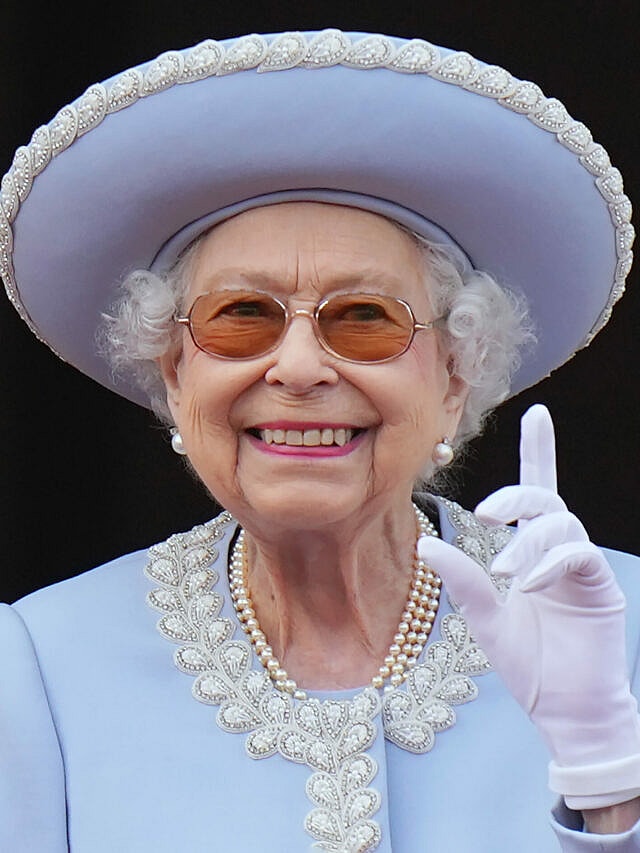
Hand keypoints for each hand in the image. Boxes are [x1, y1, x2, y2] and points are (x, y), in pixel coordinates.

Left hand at [419, 404, 639, 808]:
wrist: (564, 712)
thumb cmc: (528, 666)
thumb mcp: (485, 619)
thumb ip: (463, 581)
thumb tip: (425, 544)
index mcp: (532, 552)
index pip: (536, 492)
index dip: (538, 451)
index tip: (536, 411)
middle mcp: (558, 551)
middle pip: (546, 499)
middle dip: (518, 496)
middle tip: (487, 513)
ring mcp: (582, 568)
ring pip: (562, 524)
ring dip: (529, 542)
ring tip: (506, 572)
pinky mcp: (600, 587)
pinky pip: (578, 555)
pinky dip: (551, 563)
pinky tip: (529, 584)